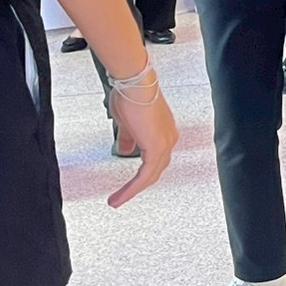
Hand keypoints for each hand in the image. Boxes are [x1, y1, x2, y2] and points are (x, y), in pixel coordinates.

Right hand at [106, 77, 178, 207]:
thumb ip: (129, 138)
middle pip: (155, 170)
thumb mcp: (127, 123)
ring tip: (116, 200)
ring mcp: (166, 142)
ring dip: (133, 190)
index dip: (142, 173)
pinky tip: (121, 195)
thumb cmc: (131, 95)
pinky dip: (133, 187)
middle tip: (121, 197)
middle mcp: (169, 137)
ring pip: (151, 175)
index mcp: (164, 131)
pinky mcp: (157, 147)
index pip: (156, 159)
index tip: (129, 184)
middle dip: (138, 185)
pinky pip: (145, 174)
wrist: (134, 85)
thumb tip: (126, 149)